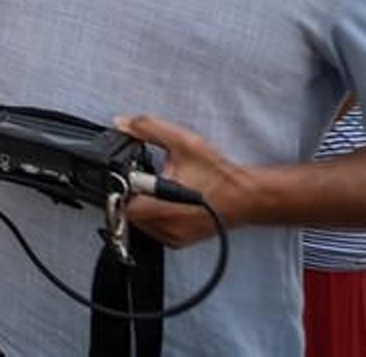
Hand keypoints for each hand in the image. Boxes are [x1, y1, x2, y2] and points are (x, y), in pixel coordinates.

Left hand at [116, 114, 253, 247]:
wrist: (246, 197)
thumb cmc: (219, 174)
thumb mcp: (183, 142)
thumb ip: (148, 128)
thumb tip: (122, 123)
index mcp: (164, 206)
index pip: (122, 204)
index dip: (119, 185)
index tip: (126, 174)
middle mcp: (167, 227)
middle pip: (127, 212)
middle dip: (129, 192)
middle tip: (141, 177)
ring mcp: (172, 237)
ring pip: (138, 222)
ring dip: (139, 204)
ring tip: (154, 188)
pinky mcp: (178, 242)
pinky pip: (152, 229)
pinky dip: (152, 214)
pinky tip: (162, 200)